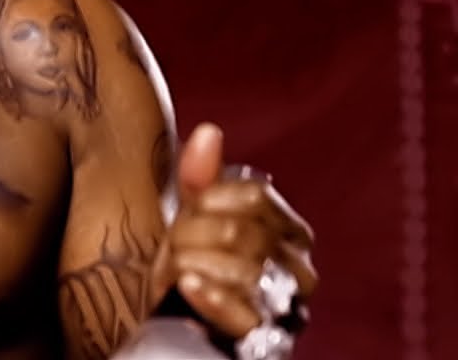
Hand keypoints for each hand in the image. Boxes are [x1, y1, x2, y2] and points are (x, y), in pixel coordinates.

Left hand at [148, 124, 318, 339]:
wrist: (176, 322)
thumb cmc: (193, 264)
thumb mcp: (192, 220)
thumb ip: (201, 179)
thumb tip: (208, 131)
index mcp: (288, 233)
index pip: (256, 197)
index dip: (213, 198)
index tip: (189, 208)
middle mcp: (297, 270)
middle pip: (244, 233)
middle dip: (194, 235)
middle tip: (173, 246)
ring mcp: (286, 309)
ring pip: (243, 270)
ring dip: (193, 265)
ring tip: (176, 271)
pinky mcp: (267, 341)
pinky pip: (247, 317)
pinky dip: (213, 298)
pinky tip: (188, 286)